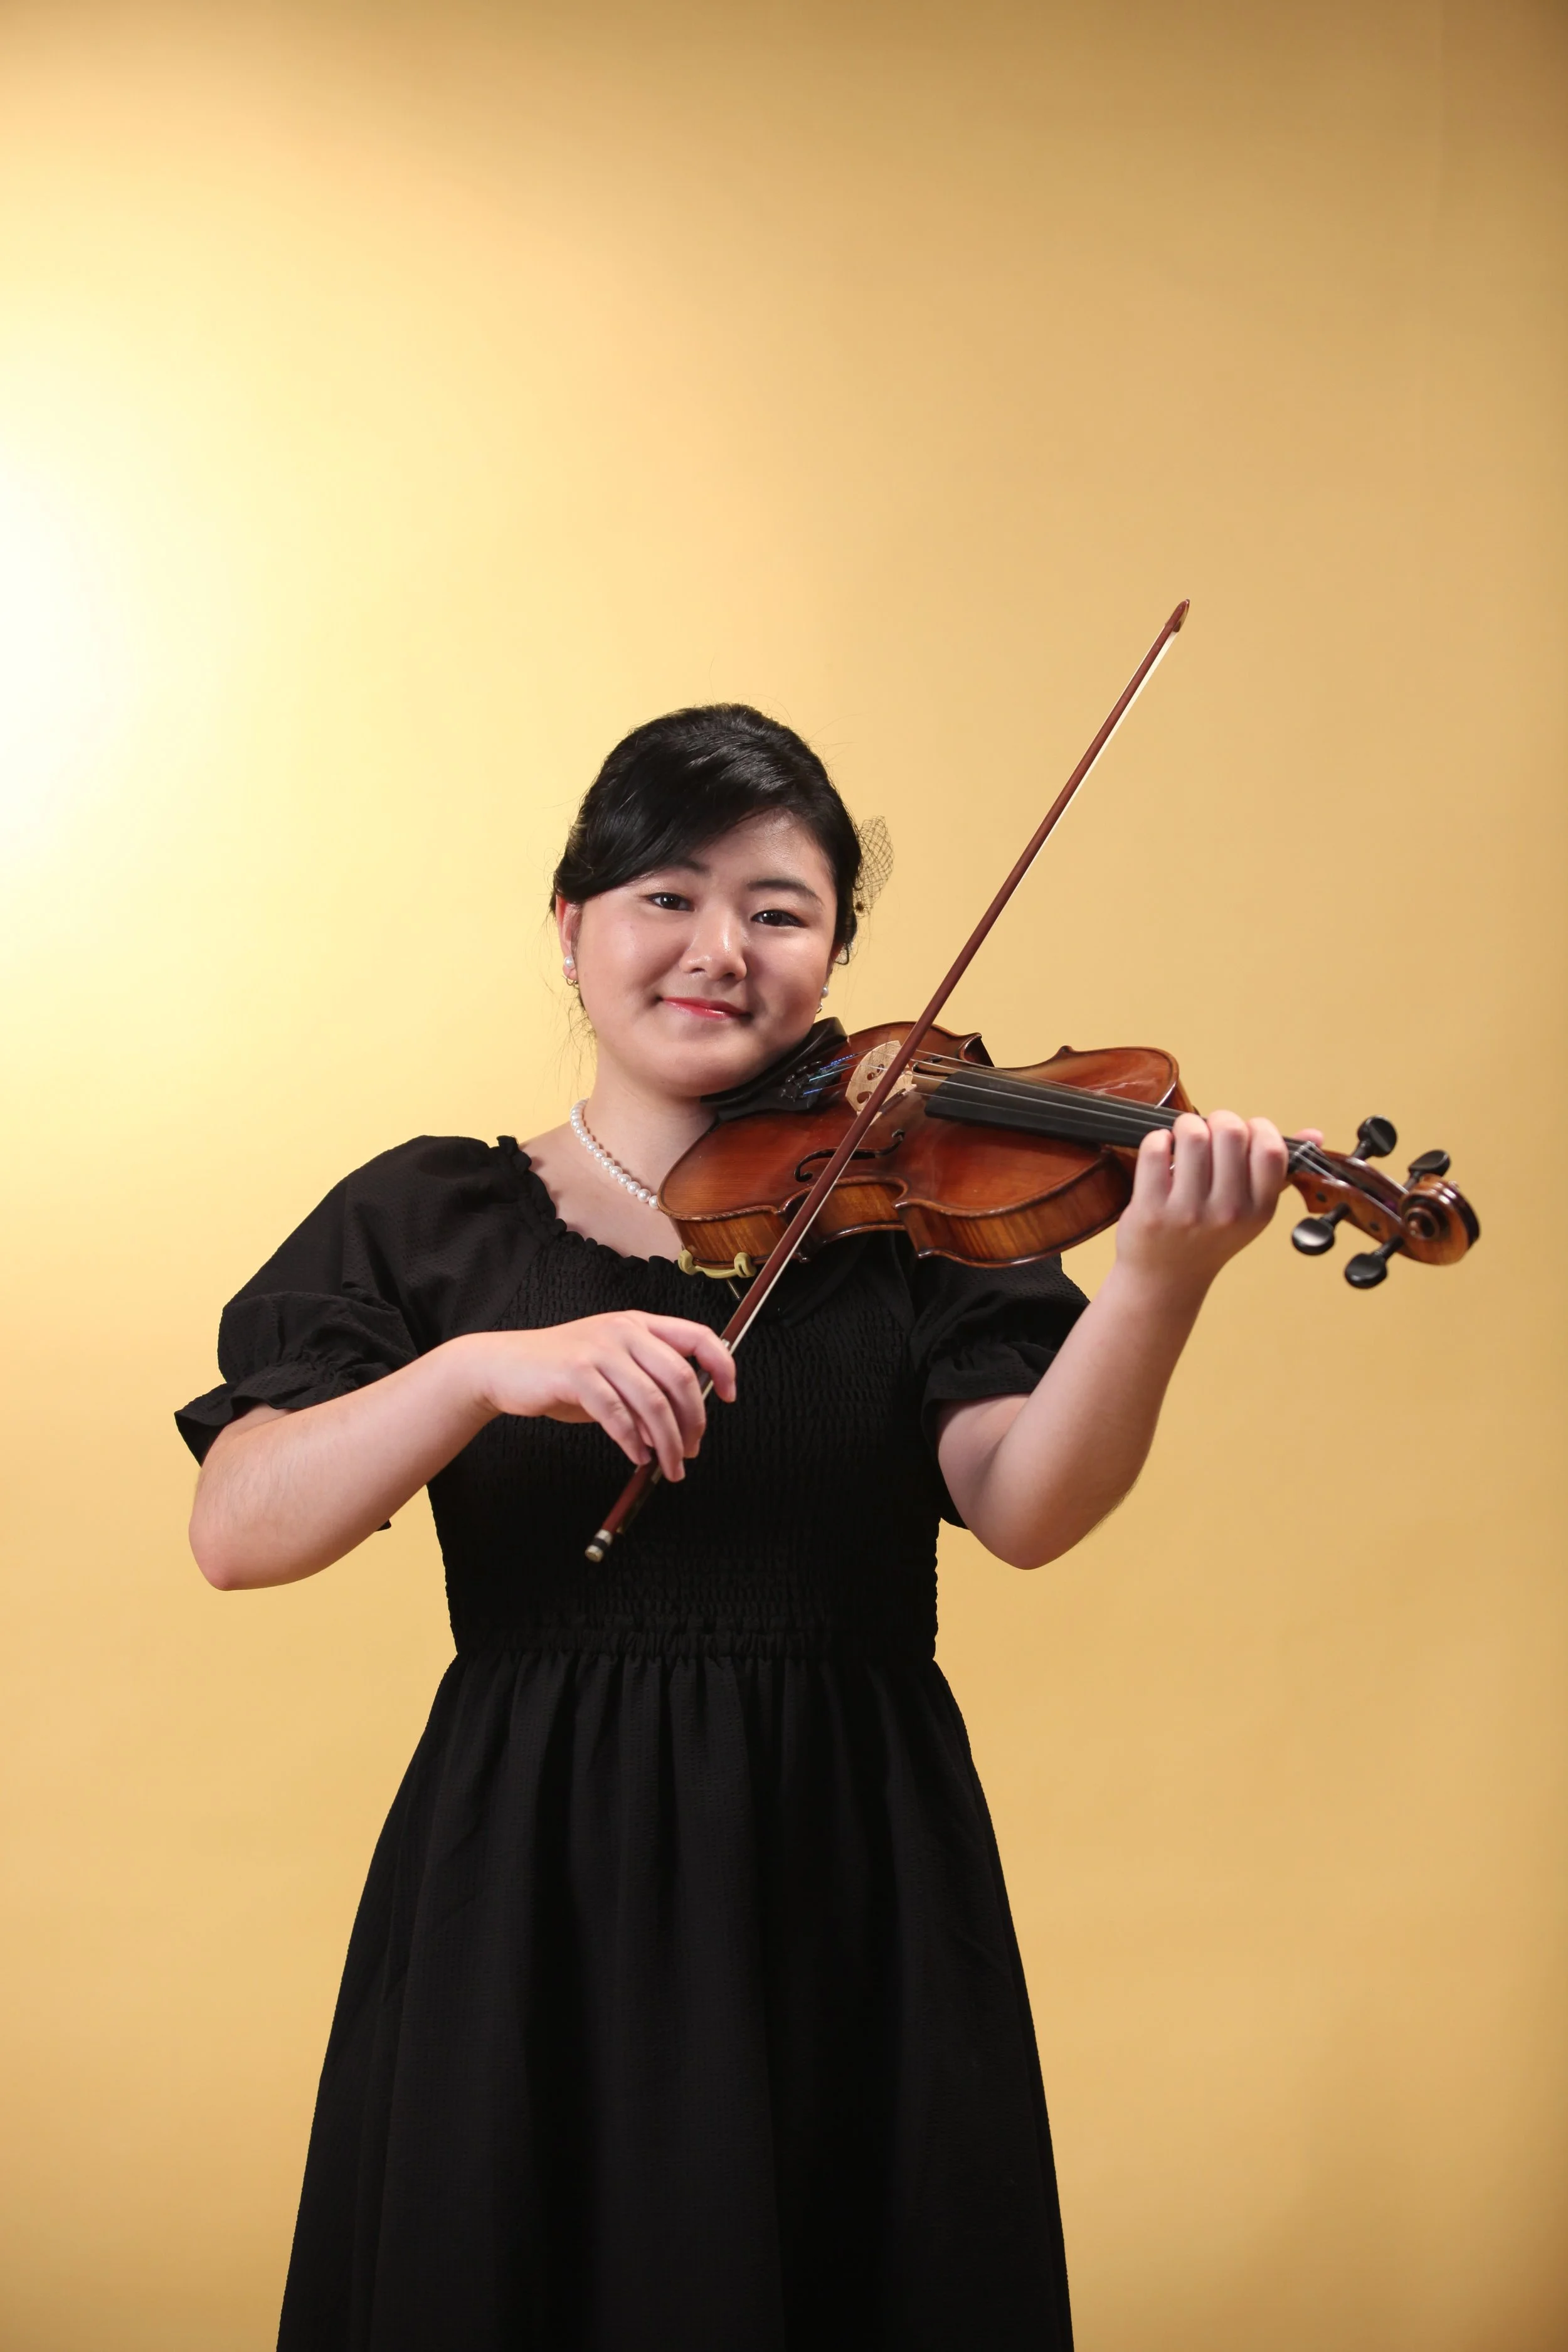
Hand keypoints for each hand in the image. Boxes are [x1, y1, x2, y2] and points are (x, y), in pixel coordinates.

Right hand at [465, 1313, 736, 1480]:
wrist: (506, 1367)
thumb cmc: (563, 1372)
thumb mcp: (614, 1368)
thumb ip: (648, 1386)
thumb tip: (683, 1425)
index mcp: (640, 1324)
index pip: (698, 1336)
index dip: (723, 1365)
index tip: (729, 1397)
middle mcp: (624, 1331)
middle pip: (679, 1377)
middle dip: (693, 1421)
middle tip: (692, 1451)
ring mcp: (599, 1350)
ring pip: (651, 1401)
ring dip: (666, 1441)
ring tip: (669, 1465)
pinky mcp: (576, 1373)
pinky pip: (616, 1414)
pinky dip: (632, 1441)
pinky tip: (637, 1457)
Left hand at [1115, 1111, 1304, 1301]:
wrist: (1167, 1279)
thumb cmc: (1210, 1237)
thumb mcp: (1252, 1212)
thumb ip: (1280, 1172)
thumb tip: (1315, 1134)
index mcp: (1259, 1210)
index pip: (1270, 1149)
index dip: (1258, 1127)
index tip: (1246, 1131)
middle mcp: (1228, 1212)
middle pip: (1230, 1131)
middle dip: (1219, 1119)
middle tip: (1210, 1130)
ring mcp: (1188, 1212)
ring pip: (1192, 1134)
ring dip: (1186, 1125)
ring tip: (1184, 1137)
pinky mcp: (1151, 1209)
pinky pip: (1155, 1149)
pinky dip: (1157, 1139)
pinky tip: (1162, 1152)